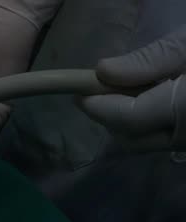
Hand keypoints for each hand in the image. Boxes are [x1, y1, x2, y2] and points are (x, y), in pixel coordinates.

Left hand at [77, 26, 185, 150]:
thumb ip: (149, 61)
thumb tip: (103, 72)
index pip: (129, 118)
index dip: (99, 106)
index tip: (77, 90)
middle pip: (132, 140)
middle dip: (109, 117)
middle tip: (97, 89)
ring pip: (145, 142)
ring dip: (126, 120)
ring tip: (126, 89)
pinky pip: (161, 138)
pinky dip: (147, 122)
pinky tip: (149, 97)